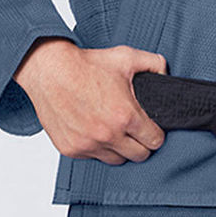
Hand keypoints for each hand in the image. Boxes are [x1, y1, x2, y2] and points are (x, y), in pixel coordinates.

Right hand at [13, 38, 168, 163]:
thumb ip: (154, 63)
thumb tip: (165, 73)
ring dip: (119, 148)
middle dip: (141, 143)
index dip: (156, 134)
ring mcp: (88, 145)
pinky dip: (97, 148)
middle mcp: (108, 135)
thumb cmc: (86, 64)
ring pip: (116, 160)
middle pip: (139, 155)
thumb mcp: (126, 56)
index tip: (151, 128)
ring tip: (115, 130)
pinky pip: (93, 157)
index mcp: (125, 116)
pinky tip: (95, 130)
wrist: (50, 70)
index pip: (155, 141)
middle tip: (135, 130)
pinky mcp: (71, 149)